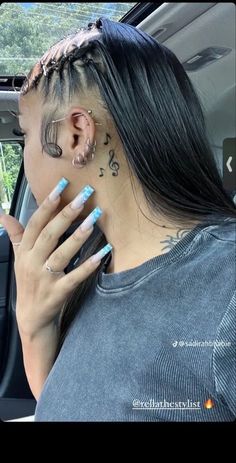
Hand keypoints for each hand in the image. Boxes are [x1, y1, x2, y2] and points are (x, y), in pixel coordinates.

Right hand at [0, 180, 108, 336]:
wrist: (31, 319)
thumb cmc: (29, 283)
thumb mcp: (20, 258)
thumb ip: (16, 236)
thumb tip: (3, 214)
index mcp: (25, 252)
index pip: (35, 223)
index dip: (47, 204)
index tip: (61, 186)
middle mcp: (32, 263)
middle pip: (49, 234)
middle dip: (67, 213)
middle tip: (85, 195)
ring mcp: (45, 279)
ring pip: (61, 253)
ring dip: (78, 235)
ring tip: (94, 217)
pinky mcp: (57, 294)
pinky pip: (74, 277)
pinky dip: (88, 265)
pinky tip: (103, 253)